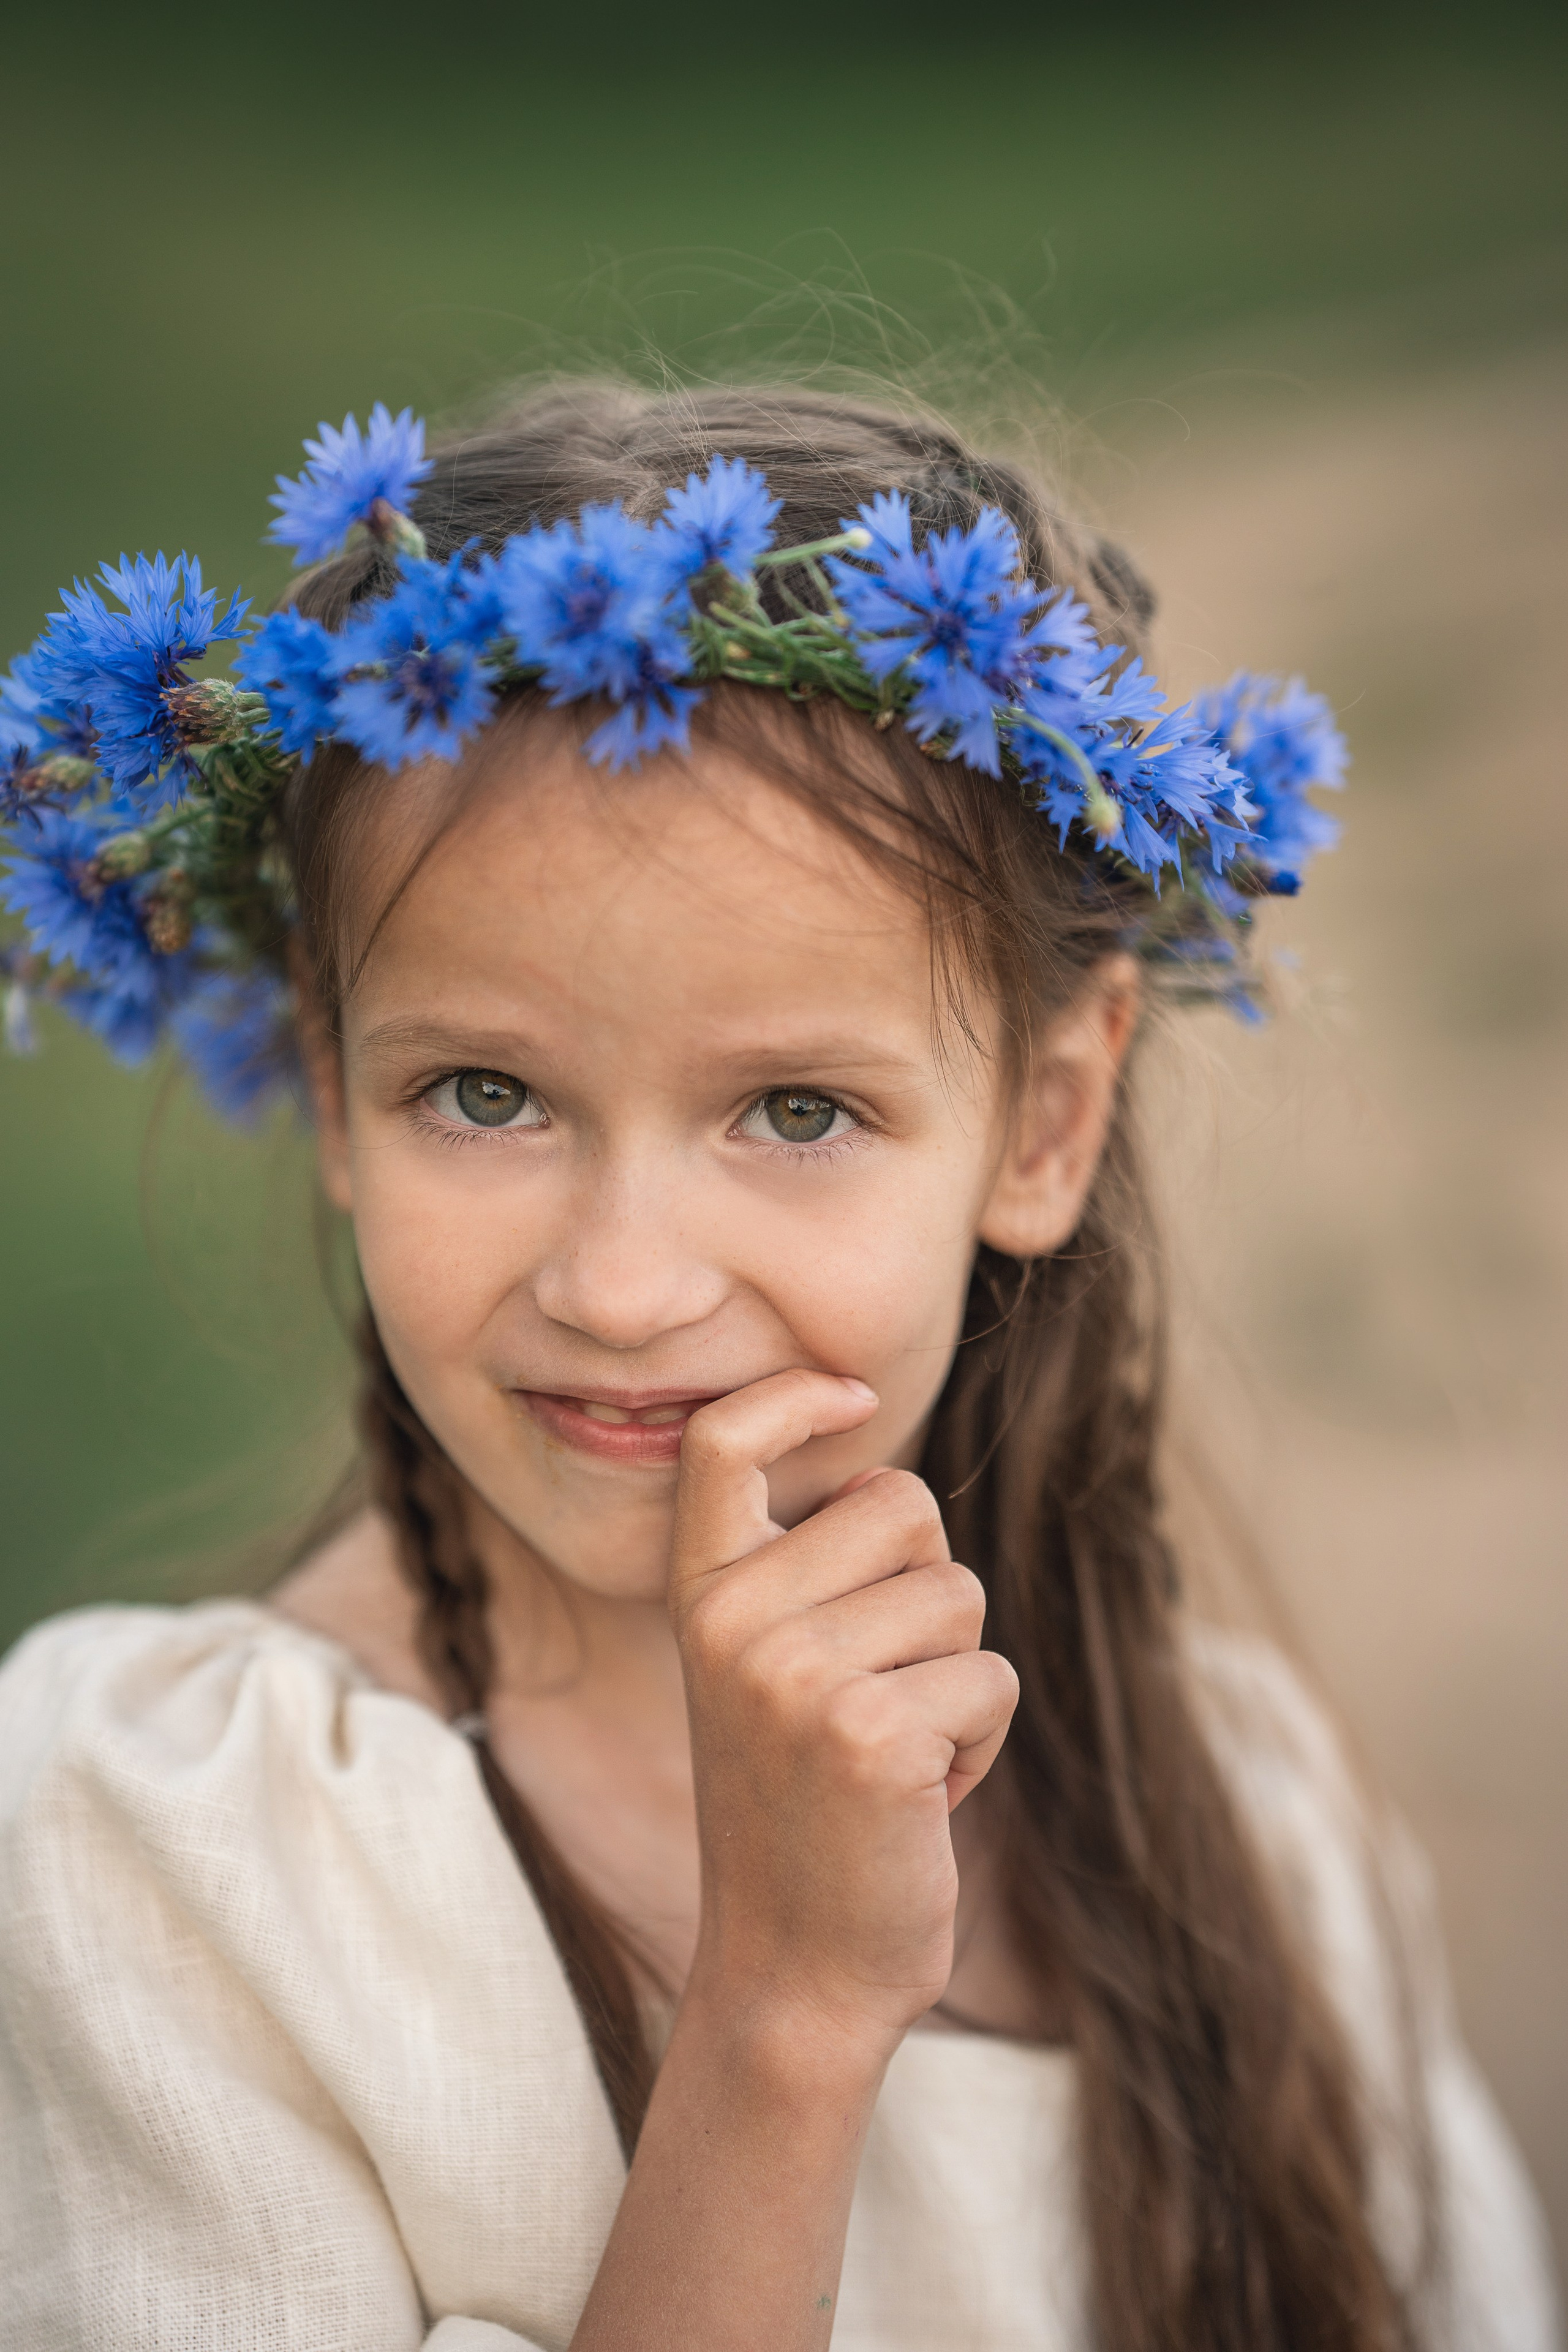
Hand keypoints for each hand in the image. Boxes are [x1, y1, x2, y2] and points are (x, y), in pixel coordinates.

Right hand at [668, 1370, 1018, 2060]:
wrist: (796, 1972)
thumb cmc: (804, 1809)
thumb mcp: (770, 1673)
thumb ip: (808, 1578)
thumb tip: (888, 1484)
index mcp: (702, 1597)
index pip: (722, 1443)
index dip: (792, 1397)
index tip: (854, 1396)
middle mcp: (733, 1622)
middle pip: (904, 1502)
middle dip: (929, 1586)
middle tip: (879, 1690)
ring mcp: (796, 1676)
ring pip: (959, 1595)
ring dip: (957, 1676)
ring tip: (894, 1754)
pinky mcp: (872, 1734)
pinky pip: (990, 1678)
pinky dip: (980, 1742)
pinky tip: (920, 1799)